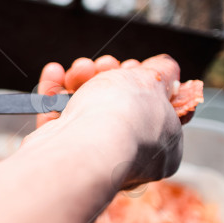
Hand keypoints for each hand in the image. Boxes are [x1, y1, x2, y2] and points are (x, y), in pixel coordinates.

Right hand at [31, 54, 187, 189]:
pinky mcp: (62, 154)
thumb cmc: (122, 118)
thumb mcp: (152, 81)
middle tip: (106, 65)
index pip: (157, 112)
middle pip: (119, 107)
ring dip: (82, 81)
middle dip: (109, 78)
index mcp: (163, 148)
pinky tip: (55, 74)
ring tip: (81, 69)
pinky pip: (59, 120)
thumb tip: (168, 67)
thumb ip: (163, 72)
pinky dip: (55, 94)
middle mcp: (131, 156)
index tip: (133, 67)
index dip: (144, 85)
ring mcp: (94, 157)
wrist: (81, 147)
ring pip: (86, 111)